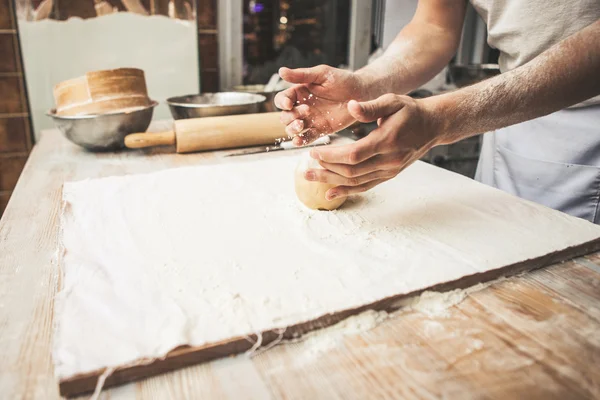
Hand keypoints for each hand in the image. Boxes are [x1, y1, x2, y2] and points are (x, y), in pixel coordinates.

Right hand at [275, 65, 366, 145]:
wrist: (361, 93)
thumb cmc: (342, 80)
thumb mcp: (321, 74)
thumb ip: (301, 75)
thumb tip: (280, 71)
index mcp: (300, 92)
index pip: (282, 99)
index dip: (282, 102)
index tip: (288, 103)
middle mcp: (302, 107)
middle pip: (285, 116)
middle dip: (290, 116)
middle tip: (306, 111)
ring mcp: (311, 120)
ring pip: (292, 129)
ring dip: (292, 129)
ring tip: (301, 125)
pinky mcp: (320, 130)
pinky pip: (307, 138)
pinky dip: (300, 141)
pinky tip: (298, 141)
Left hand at [305, 93, 442, 199]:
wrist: (433, 126)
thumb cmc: (411, 111)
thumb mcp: (392, 101)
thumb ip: (370, 106)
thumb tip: (350, 106)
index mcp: (387, 141)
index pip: (353, 154)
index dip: (331, 157)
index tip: (314, 153)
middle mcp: (389, 160)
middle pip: (351, 172)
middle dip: (325, 171)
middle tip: (305, 170)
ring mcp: (389, 170)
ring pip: (356, 182)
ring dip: (331, 182)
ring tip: (310, 179)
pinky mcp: (389, 175)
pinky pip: (366, 186)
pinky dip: (347, 191)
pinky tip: (330, 193)